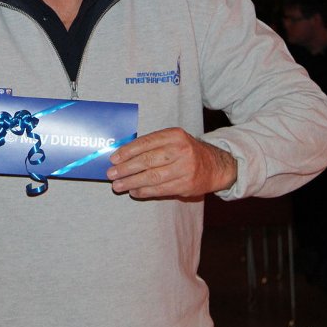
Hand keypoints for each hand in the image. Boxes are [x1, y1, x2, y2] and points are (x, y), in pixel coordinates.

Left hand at [107, 127, 236, 198]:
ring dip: (132, 182)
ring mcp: (185, 169)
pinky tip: (133, 191)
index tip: (113, 158)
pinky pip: (160, 189)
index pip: (146, 143)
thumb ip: (152, 145)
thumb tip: (123, 155)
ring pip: (152, 177)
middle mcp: (181, 150)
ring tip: (118, 185)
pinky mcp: (186, 185)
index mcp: (175, 135)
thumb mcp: (173, 140)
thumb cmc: (186, 151)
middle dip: (126, 168)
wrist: (215, 165)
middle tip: (111, 174)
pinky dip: (144, 191)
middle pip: (147, 160)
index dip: (127, 151)